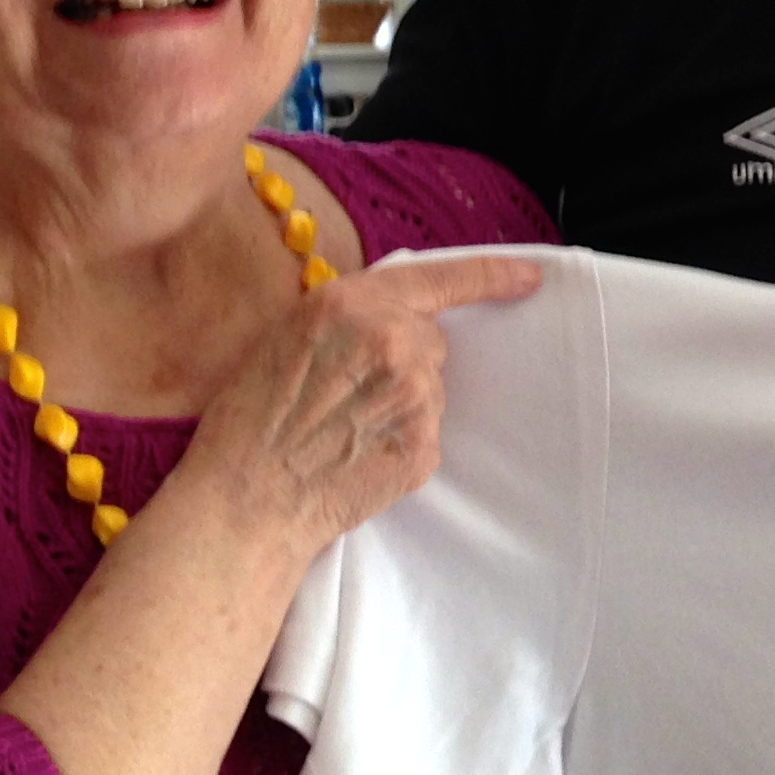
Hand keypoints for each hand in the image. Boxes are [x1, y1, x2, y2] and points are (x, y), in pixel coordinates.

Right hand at [186, 251, 541, 559]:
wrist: (245, 499)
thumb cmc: (249, 419)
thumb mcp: (287, 336)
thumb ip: (349, 317)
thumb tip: (398, 317)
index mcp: (351, 303)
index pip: (440, 279)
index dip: (491, 276)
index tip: (529, 277)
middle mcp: (392, 341)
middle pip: (430, 339)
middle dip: (403, 357)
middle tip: (349, 391)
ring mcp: (414, 396)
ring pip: (429, 387)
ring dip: (401, 401)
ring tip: (345, 428)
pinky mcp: (423, 446)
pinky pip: (426, 430)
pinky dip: (401, 440)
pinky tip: (358, 454)